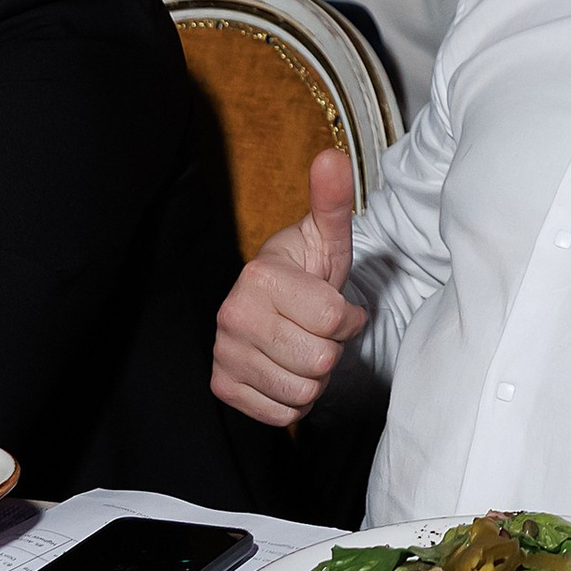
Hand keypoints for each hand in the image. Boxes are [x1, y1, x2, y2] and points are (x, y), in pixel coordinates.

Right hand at [210, 147, 367, 425]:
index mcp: (261, 276)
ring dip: (315, 377)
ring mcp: (224, 353)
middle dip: (331, 350)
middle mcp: (233, 314)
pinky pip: (281, 415)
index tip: (336, 306)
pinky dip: (293, 401)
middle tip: (318, 331)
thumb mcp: (327, 237)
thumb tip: (332, 156)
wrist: (274, 304)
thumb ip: (332, 201)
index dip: (348, 319)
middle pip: (319, 361)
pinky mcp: (222, 385)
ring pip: (303, 393)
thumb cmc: (308, 271)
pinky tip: (286, 370)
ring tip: (303, 348)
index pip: (334, 322)